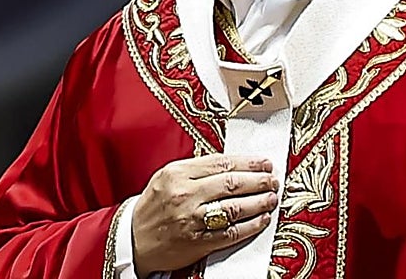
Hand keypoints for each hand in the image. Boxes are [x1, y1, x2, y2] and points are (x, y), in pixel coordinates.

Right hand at [130, 154, 278, 276]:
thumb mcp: (168, 177)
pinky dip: (250, 226)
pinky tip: (261, 219)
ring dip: (259, 202)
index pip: (223, 163)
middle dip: (259, 180)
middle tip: (273, 180)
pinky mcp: (197, 242)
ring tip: (271, 197)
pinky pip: (230, 232)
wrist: (132, 240)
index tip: (265, 163)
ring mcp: (192, 220)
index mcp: (178, 174)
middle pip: (233, 184)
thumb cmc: (153, 206)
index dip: (250, 162)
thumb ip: (199, 168)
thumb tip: (235, 163)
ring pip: (235, 208)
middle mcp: (185, 195)